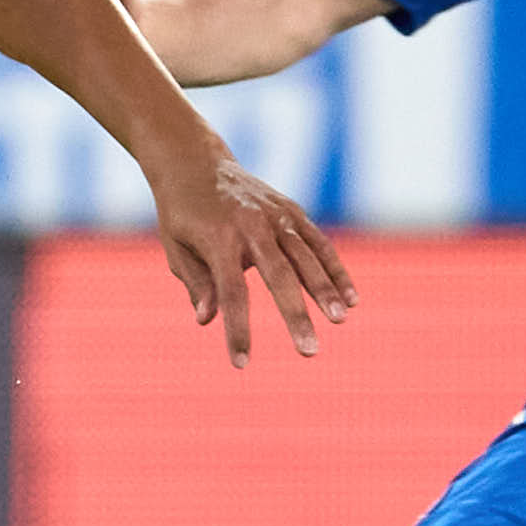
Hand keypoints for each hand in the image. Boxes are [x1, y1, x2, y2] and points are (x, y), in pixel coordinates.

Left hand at [153, 153, 353, 365]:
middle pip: (279, 276)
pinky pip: (318, 243)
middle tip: (309, 352)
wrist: (194, 161)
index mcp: (218, 240)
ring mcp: (276, 216)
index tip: (241, 364)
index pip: (231, 293)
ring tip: (339, 320)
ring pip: (307, 257)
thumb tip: (206, 320)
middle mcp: (252, 226)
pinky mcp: (291, 211)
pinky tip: (350, 299)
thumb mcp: (175, 248)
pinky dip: (335, 269)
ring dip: (325, 290)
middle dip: (295, 316)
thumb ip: (196, 283)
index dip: (237, 330)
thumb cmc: (181, 214)